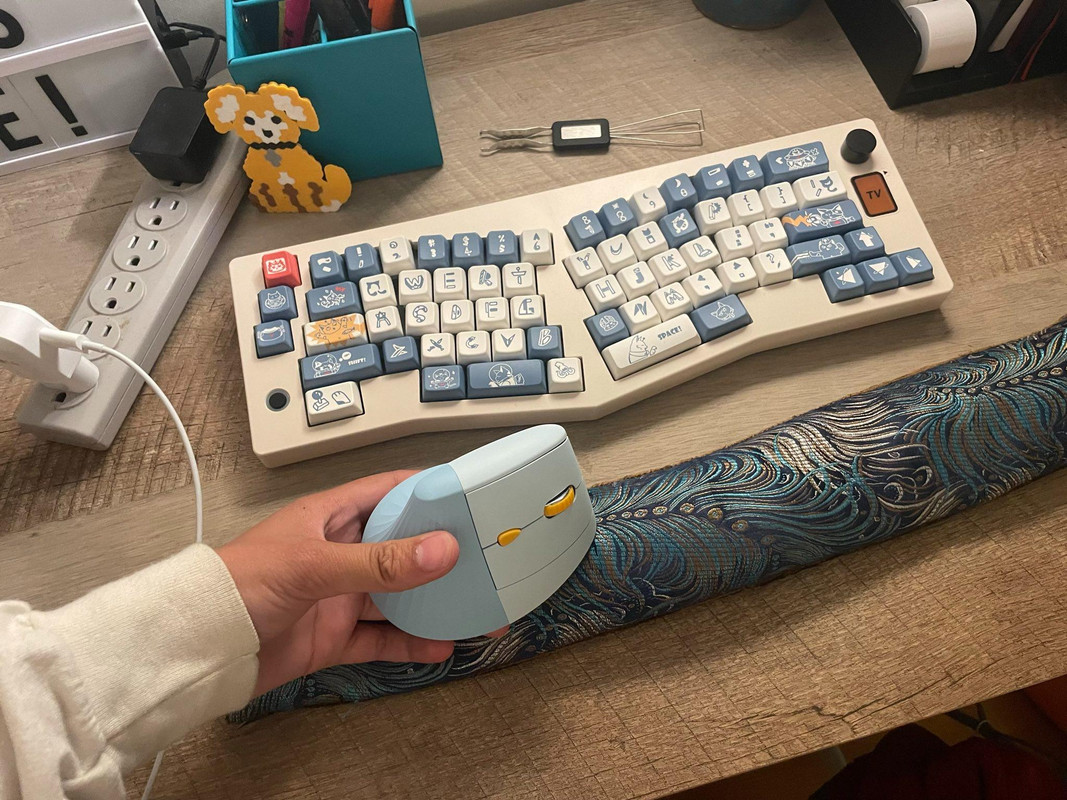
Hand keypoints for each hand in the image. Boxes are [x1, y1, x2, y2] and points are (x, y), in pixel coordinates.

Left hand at [217, 471, 460, 695]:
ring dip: (433, 603)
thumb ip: (380, 562)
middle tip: (488, 558)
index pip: (391, 491)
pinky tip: (440, 648)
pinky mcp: (334, 637)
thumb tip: (444, 549)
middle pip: (403, 547)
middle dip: (442, 554)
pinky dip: (410, 644)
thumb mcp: (315, 565)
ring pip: (398, 596)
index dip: (430, 490)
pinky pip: (381, 638)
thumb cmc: (242, 585)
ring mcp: (339, 596)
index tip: (473, 496)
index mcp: (333, 516)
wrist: (198, 649)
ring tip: (476, 609)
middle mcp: (340, 552)